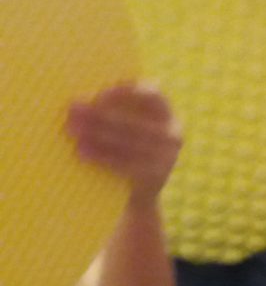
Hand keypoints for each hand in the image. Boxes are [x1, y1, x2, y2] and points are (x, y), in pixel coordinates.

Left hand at [68, 83, 180, 202]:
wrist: (134, 192)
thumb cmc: (121, 149)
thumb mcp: (121, 127)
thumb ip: (109, 111)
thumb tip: (78, 100)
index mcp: (166, 114)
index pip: (152, 95)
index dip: (126, 93)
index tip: (98, 93)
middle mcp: (173, 133)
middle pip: (134, 121)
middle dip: (100, 116)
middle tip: (73, 112)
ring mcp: (168, 156)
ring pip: (130, 142)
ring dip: (98, 135)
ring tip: (73, 131)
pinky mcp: (158, 176)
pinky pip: (128, 164)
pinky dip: (102, 157)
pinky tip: (81, 152)